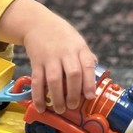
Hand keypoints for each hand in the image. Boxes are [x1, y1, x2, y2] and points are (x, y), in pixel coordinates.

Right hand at [0, 0, 97, 114]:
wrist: (38, 23)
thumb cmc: (62, 36)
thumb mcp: (78, 42)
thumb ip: (86, 58)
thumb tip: (96, 76)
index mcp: (79, 48)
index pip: (88, 65)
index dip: (89, 82)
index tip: (89, 96)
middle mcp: (66, 52)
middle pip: (73, 74)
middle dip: (73, 93)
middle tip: (73, 106)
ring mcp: (50, 56)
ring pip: (54, 79)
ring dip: (57, 97)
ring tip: (60, 109)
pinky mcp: (36, 61)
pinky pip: (37, 81)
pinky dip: (38, 96)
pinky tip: (41, 106)